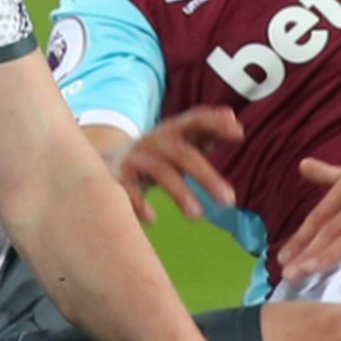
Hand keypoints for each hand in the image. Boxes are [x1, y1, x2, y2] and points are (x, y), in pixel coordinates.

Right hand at [104, 106, 242, 222]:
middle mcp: (154, 141)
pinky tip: (152, 219)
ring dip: (180, 193)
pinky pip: (128, 189)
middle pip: (183, 154)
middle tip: (230, 201)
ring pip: (160, 171)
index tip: (239, 132)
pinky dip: (139, 203)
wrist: (101, 159)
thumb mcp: (177, 142)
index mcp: (172, 131)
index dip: (216, 123)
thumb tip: (237, 127)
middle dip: (207, 176)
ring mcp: (134, 157)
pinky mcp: (116, 176)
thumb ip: (204, 135)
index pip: (196, 120)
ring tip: (198, 216)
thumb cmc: (154, 154)